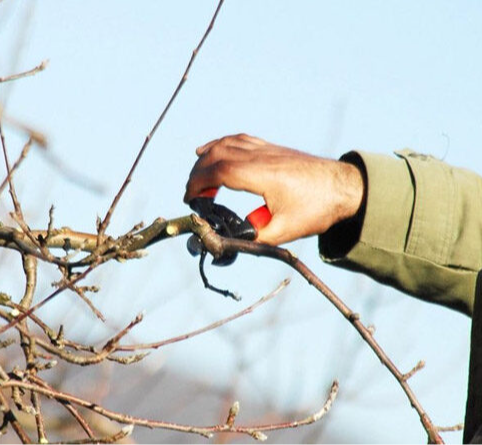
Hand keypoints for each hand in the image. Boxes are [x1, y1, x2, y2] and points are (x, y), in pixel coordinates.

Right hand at [184, 134, 364, 244]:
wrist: (346, 187)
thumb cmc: (318, 208)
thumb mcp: (285, 230)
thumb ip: (254, 236)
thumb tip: (229, 242)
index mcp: (262, 174)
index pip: (218, 170)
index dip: (198, 183)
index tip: (191, 200)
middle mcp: (261, 157)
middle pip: (216, 154)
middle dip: (197, 174)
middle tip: (193, 196)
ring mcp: (265, 149)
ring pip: (225, 144)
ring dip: (205, 159)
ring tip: (198, 180)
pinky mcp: (270, 148)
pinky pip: (237, 140)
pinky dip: (219, 145)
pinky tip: (210, 150)